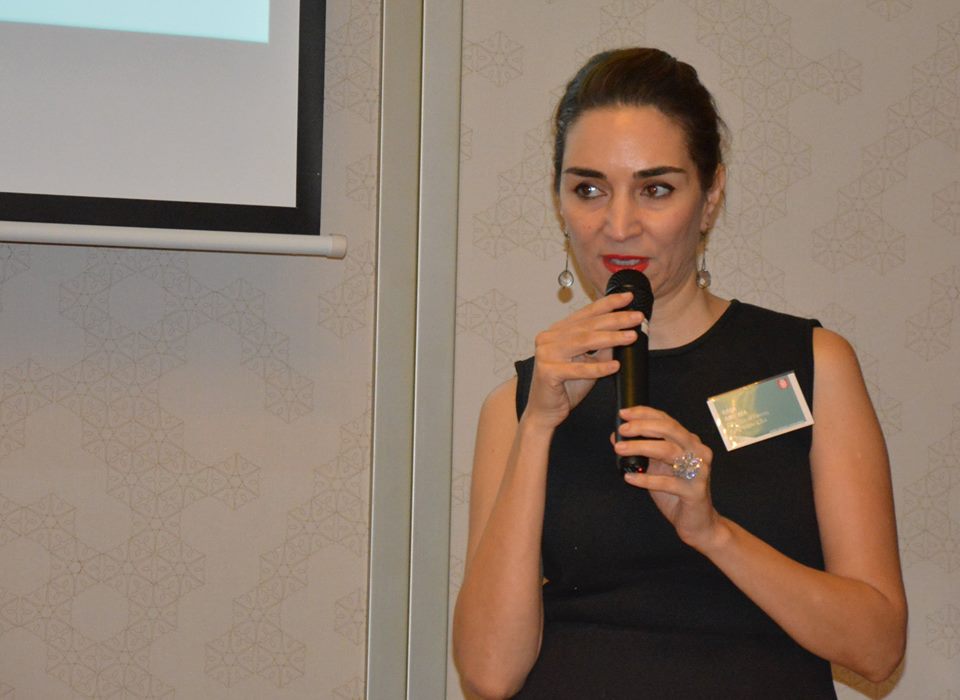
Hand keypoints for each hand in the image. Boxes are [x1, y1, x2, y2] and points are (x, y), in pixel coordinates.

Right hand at [525, 292, 643, 429]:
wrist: (544, 412)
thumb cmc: (565, 388)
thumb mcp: (587, 363)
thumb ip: (601, 348)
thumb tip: (624, 331)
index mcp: (557, 332)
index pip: (586, 313)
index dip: (608, 304)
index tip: (628, 297)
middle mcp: (548, 339)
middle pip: (587, 325)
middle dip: (615, 319)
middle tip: (637, 317)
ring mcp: (546, 354)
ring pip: (583, 342)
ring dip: (611, 338)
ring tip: (631, 336)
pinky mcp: (547, 372)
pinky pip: (577, 369)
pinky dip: (598, 368)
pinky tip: (615, 366)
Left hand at [614, 406, 722, 550]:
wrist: (698, 522)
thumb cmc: (676, 492)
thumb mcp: (656, 468)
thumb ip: (641, 451)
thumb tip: (616, 436)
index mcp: (689, 442)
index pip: (666, 420)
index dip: (644, 414)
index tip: (623, 413)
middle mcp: (697, 452)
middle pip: (670, 429)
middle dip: (642, 426)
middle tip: (622, 430)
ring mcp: (699, 470)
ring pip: (668, 451)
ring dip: (640, 447)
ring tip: (619, 449)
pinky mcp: (695, 491)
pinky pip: (668, 482)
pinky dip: (646, 479)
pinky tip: (630, 478)